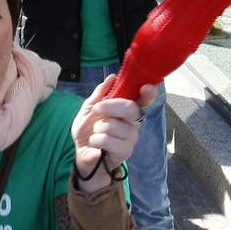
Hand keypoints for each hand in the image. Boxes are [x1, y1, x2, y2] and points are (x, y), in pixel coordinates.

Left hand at [70, 77, 156, 192]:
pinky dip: (95, 139)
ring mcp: (131, 138)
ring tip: (96, 132)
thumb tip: (112, 77)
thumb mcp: (90, 108)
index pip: (144, 100)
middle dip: (111, 106)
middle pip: (130, 109)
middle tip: (97, 108)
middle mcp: (134, 123)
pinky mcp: (125, 152)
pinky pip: (108, 140)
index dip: (149, 93)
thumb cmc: (89, 129)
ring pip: (114, 125)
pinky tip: (95, 143)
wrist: (81, 151)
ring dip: (98, 127)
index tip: (146, 87)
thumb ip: (100, 93)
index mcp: (128, 110)